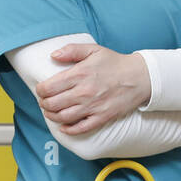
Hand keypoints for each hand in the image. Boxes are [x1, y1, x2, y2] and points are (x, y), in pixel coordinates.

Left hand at [36, 44, 151, 134]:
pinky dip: (68, 130)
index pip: (48, 87)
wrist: (140, 77)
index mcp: (79, 74)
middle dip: (44, 103)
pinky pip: (80, 128)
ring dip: (52, 116)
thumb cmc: (115, 63)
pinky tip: (63, 127)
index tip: (41, 89)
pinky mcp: (102, 117)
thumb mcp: (93, 50)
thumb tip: (53, 55)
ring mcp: (93, 106)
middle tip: (44, 101)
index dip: (40, 90)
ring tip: (50, 112)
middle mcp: (84, 92)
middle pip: (52, 104)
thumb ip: (71, 50)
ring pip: (63, 117)